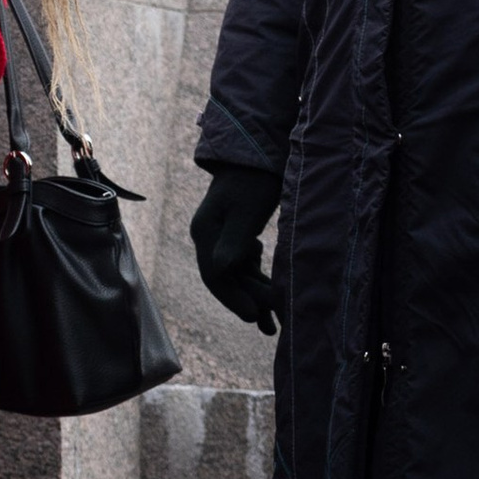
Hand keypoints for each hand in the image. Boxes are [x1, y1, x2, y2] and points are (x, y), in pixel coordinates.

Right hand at [188, 164, 282, 333]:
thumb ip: (234, 241)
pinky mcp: (235, 237)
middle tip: (272, 322)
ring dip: (254, 296)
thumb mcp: (247, 211)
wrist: (257, 155)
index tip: (253, 315)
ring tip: (273, 323)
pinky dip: (258, 282)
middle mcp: (208, 237)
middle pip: (225, 278)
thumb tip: (221, 270)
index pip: (214, 274)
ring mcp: (220, 237)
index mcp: (204, 231)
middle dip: (248, 300)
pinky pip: (244, 266)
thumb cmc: (254, 180)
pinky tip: (272, 297)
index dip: (233, 297)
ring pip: (236, 275)